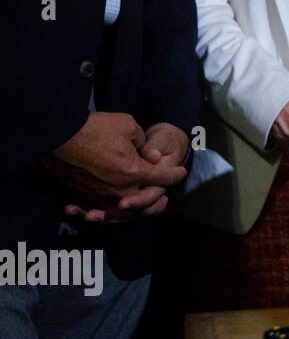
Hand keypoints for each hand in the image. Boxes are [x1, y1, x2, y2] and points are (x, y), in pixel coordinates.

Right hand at [44, 112, 187, 223]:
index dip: (175, 175)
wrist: (59, 134)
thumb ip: (143, 143)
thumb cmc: (95, 128)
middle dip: (158, 196)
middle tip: (164, 194)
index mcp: (134, 172)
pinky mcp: (83, 196)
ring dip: (134, 210)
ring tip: (140, 207)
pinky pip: (98, 209)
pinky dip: (104, 212)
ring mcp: (100, 195)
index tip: (180, 172)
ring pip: (122, 210)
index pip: (162, 178)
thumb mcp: (128, 126)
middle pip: (145, 199)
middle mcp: (120, 189)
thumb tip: (150, 155)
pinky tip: (108, 210)